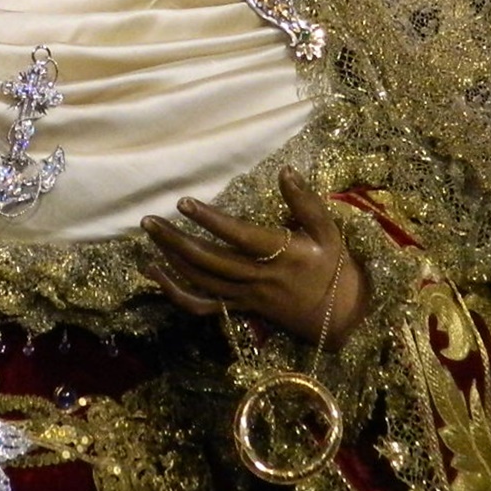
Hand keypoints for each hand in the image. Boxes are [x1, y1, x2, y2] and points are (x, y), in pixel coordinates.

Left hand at [141, 166, 367, 348]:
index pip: (241, 236)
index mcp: (283, 255)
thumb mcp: (329, 232)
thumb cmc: (336, 269)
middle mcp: (260, 278)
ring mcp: (247, 297)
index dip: (211, 221)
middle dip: (176, 241)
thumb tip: (285, 170)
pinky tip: (156, 273)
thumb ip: (306, 202)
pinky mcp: (241, 310)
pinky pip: (203, 306)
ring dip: (172, 260)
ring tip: (151, 236)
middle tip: (148, 221)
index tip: (184, 202)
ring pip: (202, 282)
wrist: (342, 320)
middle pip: (211, 262)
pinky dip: (176, 293)